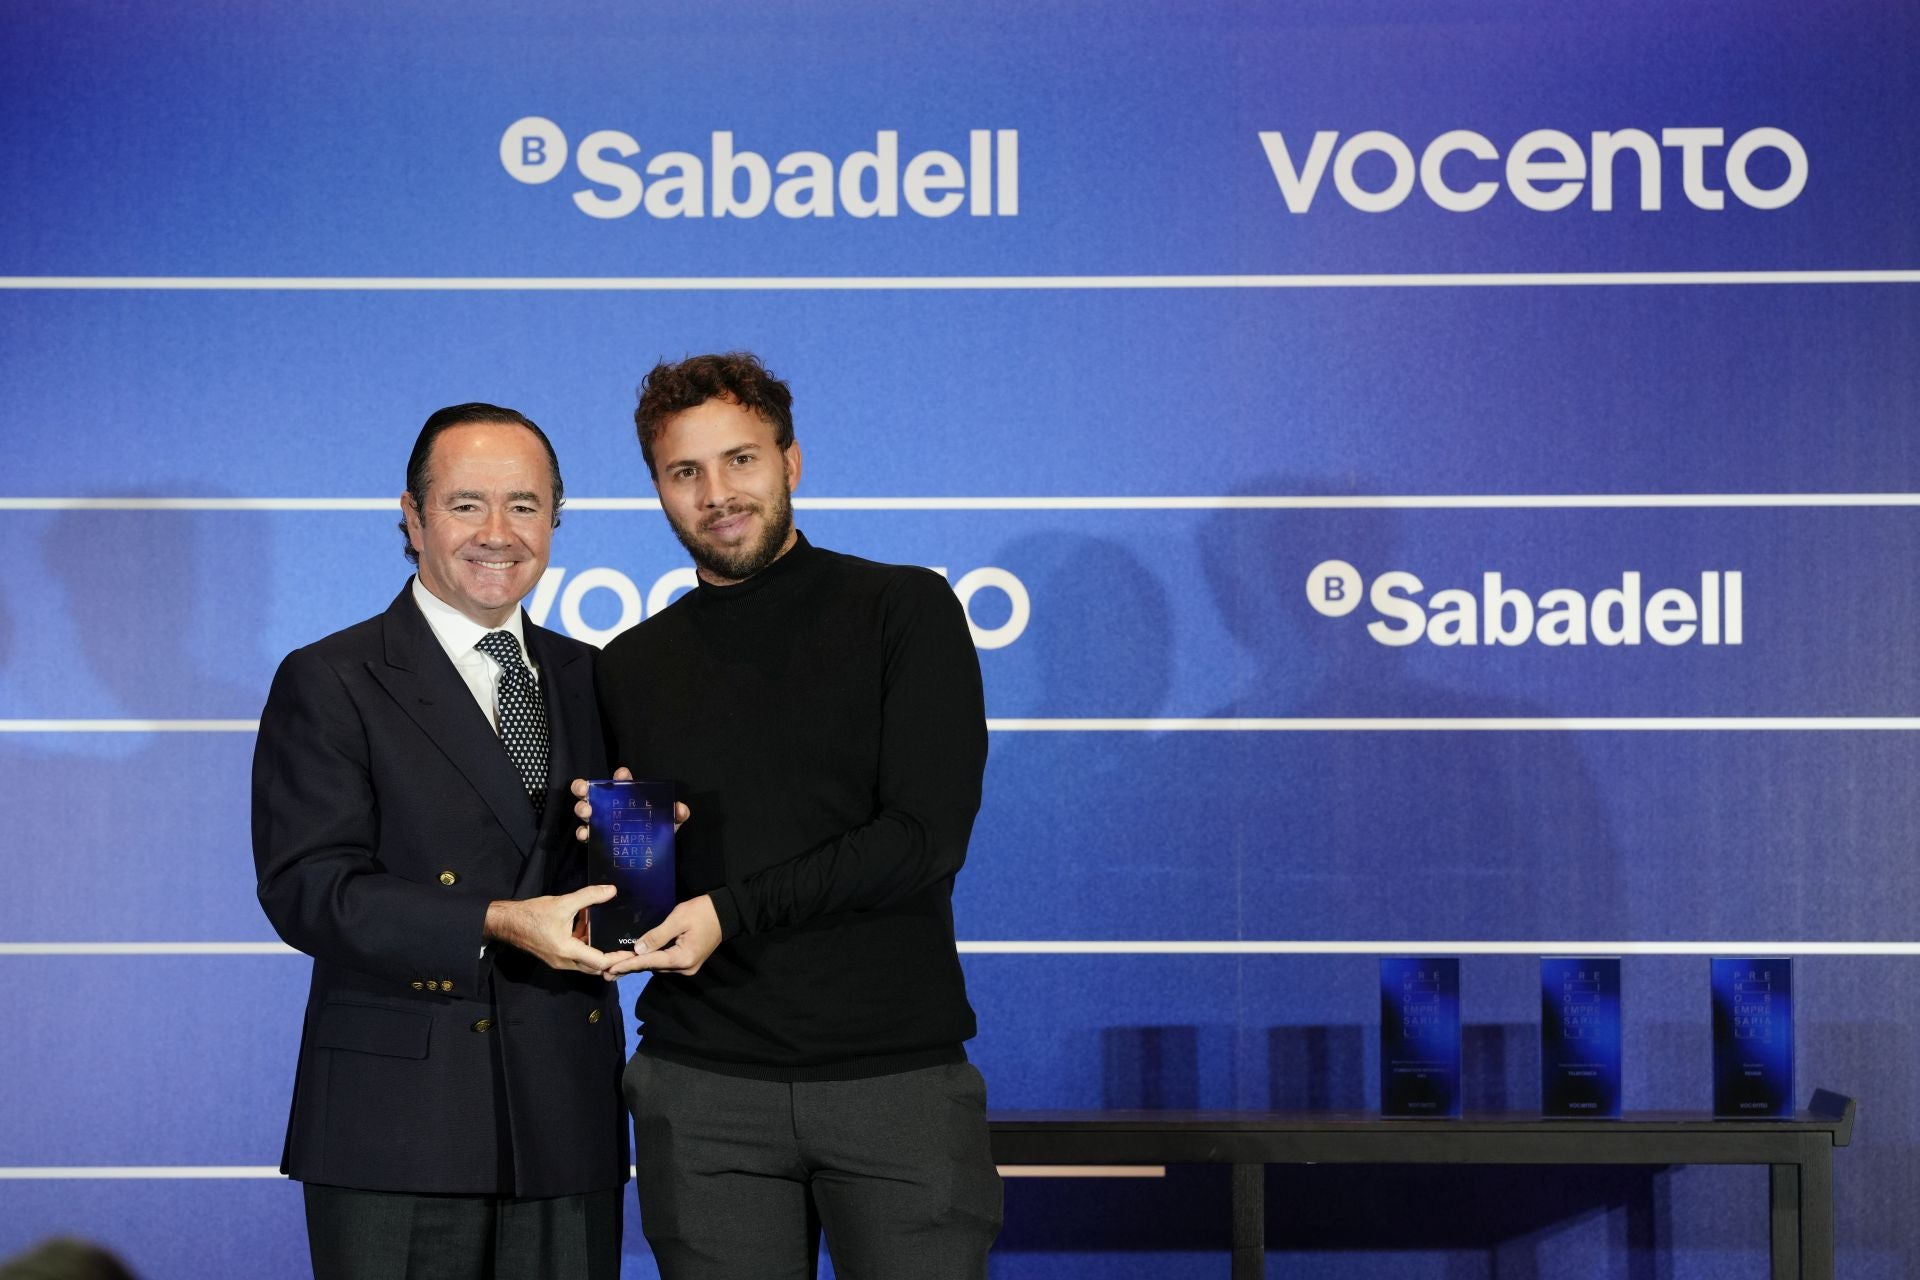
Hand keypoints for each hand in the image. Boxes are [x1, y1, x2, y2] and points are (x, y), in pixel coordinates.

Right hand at [485, 883, 621, 973]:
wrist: (506, 923)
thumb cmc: (532, 914)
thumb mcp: (563, 902)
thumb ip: (589, 897)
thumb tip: (612, 890)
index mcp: (567, 951)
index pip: (600, 962)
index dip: (618, 958)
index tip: (632, 952)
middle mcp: (564, 961)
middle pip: (595, 967)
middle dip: (612, 960)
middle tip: (628, 949)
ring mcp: (559, 961)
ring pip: (585, 962)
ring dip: (598, 950)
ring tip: (613, 937)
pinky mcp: (555, 956)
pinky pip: (576, 956)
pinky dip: (586, 945)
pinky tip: (589, 927)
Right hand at [571, 768, 688, 840]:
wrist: (649, 857)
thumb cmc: (656, 832)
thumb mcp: (669, 823)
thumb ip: (677, 815)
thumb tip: (680, 809)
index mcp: (626, 797)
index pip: (621, 780)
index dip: (620, 775)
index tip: (622, 775)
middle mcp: (608, 805)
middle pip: (590, 791)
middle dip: (583, 787)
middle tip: (585, 790)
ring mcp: (599, 821)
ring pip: (583, 810)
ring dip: (581, 808)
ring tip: (587, 812)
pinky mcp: (595, 838)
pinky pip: (583, 834)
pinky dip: (582, 833)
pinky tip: (586, 834)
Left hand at [602, 895, 721, 979]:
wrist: (726, 912)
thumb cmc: (702, 911)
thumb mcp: (678, 918)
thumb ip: (657, 935)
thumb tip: (638, 950)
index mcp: (682, 958)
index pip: (649, 962)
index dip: (628, 965)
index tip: (610, 970)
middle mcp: (685, 967)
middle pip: (652, 967)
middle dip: (629, 968)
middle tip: (607, 973)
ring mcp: (688, 966)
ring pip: (658, 966)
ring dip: (638, 965)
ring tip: (617, 967)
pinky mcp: (689, 961)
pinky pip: (665, 963)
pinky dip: (650, 961)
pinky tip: (636, 960)